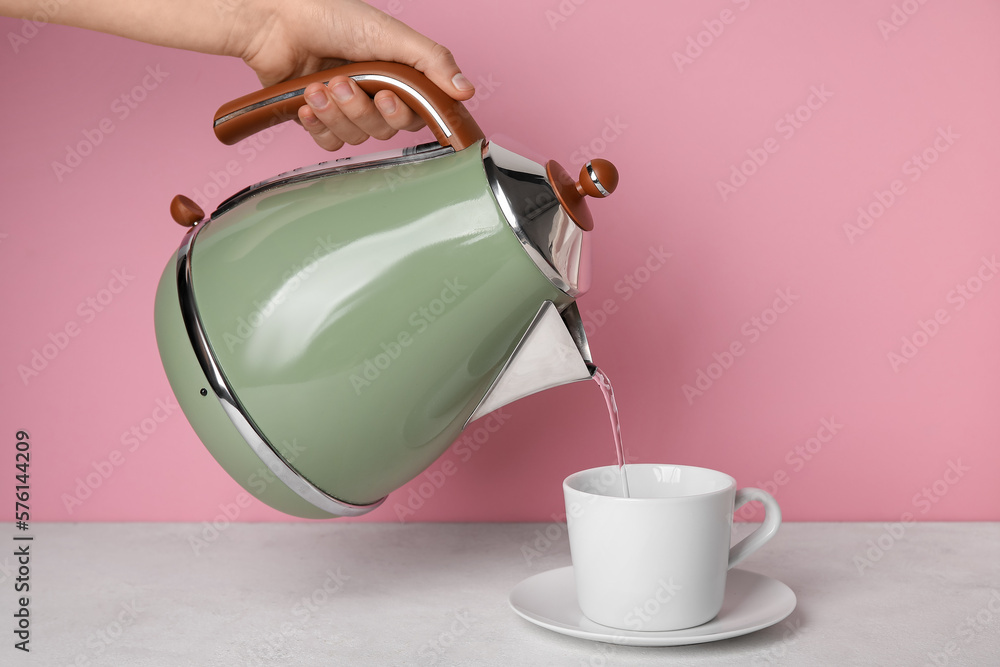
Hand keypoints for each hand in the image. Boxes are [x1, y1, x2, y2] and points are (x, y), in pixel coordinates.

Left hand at [230, 0, 475, 150]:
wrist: (274, 21)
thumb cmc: (329, 17)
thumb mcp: (389, 34)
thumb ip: (431, 61)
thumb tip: (465, 90)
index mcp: (396, 74)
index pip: (415, 113)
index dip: (401, 113)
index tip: (386, 97)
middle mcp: (374, 93)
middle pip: (383, 130)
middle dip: (360, 109)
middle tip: (342, 83)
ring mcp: (346, 107)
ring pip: (355, 137)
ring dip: (336, 115)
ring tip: (318, 87)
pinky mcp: (319, 118)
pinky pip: (328, 142)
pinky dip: (318, 126)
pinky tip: (307, 103)